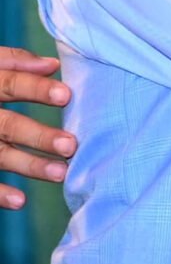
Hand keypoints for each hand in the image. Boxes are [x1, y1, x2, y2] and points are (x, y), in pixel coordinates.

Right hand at [0, 47, 74, 210]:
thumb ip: (11, 61)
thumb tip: (51, 64)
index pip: (7, 84)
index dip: (35, 89)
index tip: (66, 96)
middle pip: (5, 125)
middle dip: (37, 135)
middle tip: (71, 145)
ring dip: (27, 165)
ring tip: (59, 173)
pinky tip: (20, 201)